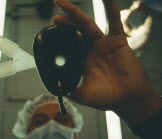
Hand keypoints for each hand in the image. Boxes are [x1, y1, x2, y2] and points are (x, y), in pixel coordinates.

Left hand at [53, 0, 160, 125]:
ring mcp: (103, 44)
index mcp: (81, 60)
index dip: (59, 39)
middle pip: (74, 32)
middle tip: (54, 18)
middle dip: (64, 23)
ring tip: (63, 4)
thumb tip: (56, 88)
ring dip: (76, 13)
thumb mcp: (82, 95)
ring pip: (87, 24)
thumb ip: (70, 90)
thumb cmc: (107, 98)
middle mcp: (90, 50)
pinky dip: (110, 9)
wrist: (128, 99)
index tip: (50, 34)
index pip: (67, 45)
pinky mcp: (117, 41)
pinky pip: (114, 22)